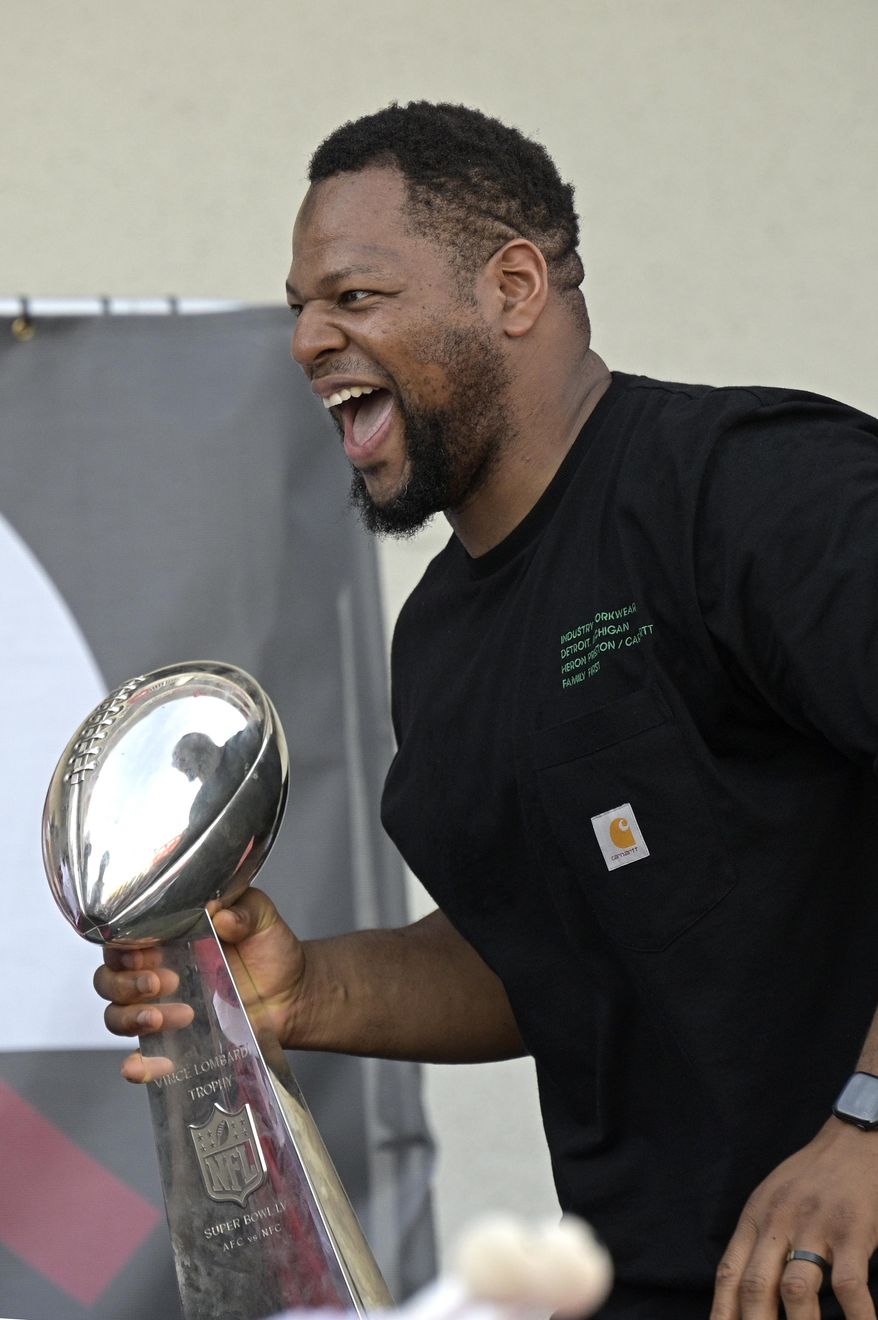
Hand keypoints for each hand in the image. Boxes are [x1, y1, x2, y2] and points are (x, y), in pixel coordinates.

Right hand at [93, 888, 305, 1082]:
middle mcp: (153, 973)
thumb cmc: (269, 949)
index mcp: (165, 938)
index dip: (125, 949)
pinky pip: (140, 1059)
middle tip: (166, 982)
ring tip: (172, 1017)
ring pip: (116, 1016)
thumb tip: (220, 914)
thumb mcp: (260, 918)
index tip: (152, 953)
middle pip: (108, 981)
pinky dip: (136, 1066)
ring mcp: (160, 1009)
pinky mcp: (173, 1042)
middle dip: (127, 984)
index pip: (121, 941)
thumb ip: (243, 911)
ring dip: (133, 1019)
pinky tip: (147, 1066)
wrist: (292, 993)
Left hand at [711, 1118, 877, 1318]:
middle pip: (757, 1288)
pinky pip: (850, 1287)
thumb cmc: (812, 1177)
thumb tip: (741, 1291)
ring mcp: (816, 1227)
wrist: (853, 1141)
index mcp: (755, 1217)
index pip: (729, 1274)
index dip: (722, 1314)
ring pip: (797, 1292)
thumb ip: (757, 1241)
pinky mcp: (852, 1231)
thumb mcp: (772, 1199)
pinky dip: (856, 1318)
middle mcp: (779, 1222)